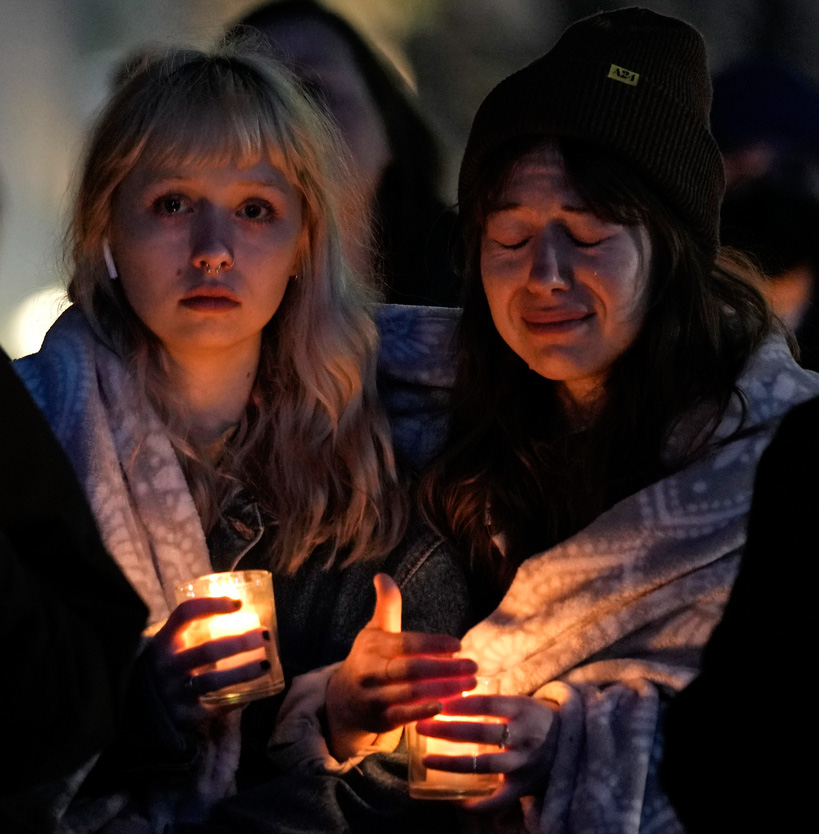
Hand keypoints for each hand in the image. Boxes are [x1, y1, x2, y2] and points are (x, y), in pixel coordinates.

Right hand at [146, 597, 270, 727]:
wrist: (139, 703)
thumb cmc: (168, 663)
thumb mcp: (171, 644)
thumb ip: (195, 629)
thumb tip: (239, 608)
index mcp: (163, 641)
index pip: (186, 614)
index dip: (212, 605)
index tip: (239, 603)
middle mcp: (166, 666)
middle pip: (207, 650)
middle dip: (240, 642)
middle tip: (264, 635)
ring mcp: (173, 692)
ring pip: (213, 680)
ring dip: (243, 672)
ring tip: (266, 664)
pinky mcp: (183, 715)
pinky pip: (213, 708)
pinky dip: (235, 701)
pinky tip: (253, 693)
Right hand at [325, 574, 477, 759]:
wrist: (342, 701)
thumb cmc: (368, 659)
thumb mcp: (375, 631)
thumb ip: (386, 606)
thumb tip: (383, 575)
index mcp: (372, 646)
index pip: (405, 643)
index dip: (432, 644)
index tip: (458, 645)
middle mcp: (370, 671)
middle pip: (411, 669)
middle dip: (445, 668)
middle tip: (473, 666)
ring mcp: (373, 697)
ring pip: (411, 693)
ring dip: (443, 690)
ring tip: (470, 685)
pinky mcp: (378, 720)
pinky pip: (404, 717)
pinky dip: (424, 712)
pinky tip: (446, 707)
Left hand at [415, 694, 558, 811]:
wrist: (572, 744)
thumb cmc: (536, 718)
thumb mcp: (520, 701)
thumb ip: (492, 700)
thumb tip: (451, 688)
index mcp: (523, 709)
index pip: (488, 704)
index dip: (461, 703)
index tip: (437, 701)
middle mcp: (525, 736)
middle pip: (482, 733)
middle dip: (448, 730)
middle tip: (422, 726)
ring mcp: (524, 763)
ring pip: (485, 765)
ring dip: (453, 763)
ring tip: (427, 761)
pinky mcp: (524, 787)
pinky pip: (498, 800)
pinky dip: (477, 803)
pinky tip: (454, 798)